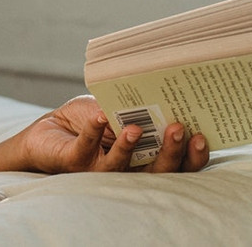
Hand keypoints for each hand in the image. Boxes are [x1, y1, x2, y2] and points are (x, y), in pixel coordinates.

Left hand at [0, 94, 208, 175]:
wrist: (49, 130)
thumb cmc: (89, 118)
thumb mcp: (118, 105)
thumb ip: (138, 103)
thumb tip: (163, 82)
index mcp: (145, 156)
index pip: (177, 162)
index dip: (192, 154)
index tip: (202, 135)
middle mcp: (127, 169)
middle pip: (156, 171)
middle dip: (170, 153)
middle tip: (180, 129)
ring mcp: (99, 170)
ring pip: (121, 168)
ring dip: (129, 147)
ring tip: (135, 128)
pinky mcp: (74, 164)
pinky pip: (85, 151)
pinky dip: (92, 133)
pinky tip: (100, 118)